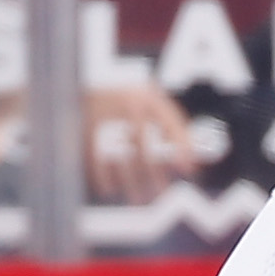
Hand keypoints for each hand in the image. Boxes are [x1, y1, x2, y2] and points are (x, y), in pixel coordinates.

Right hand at [84, 81, 196, 206]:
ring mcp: (104, 112)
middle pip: (143, 145)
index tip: (189, 170)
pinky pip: (95, 155)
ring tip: (138, 200)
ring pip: (120, 154)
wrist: (81, 75)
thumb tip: (194, 158)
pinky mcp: (85, 124)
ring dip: (131, 181)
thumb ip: (171, 125)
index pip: (170, 122)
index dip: (181, 147)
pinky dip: (102, 175)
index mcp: (147, 94)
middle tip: (161, 194)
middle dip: (154, 174)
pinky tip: (109, 189)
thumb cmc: (126, 96)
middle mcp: (126, 102)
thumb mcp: (149, 99)